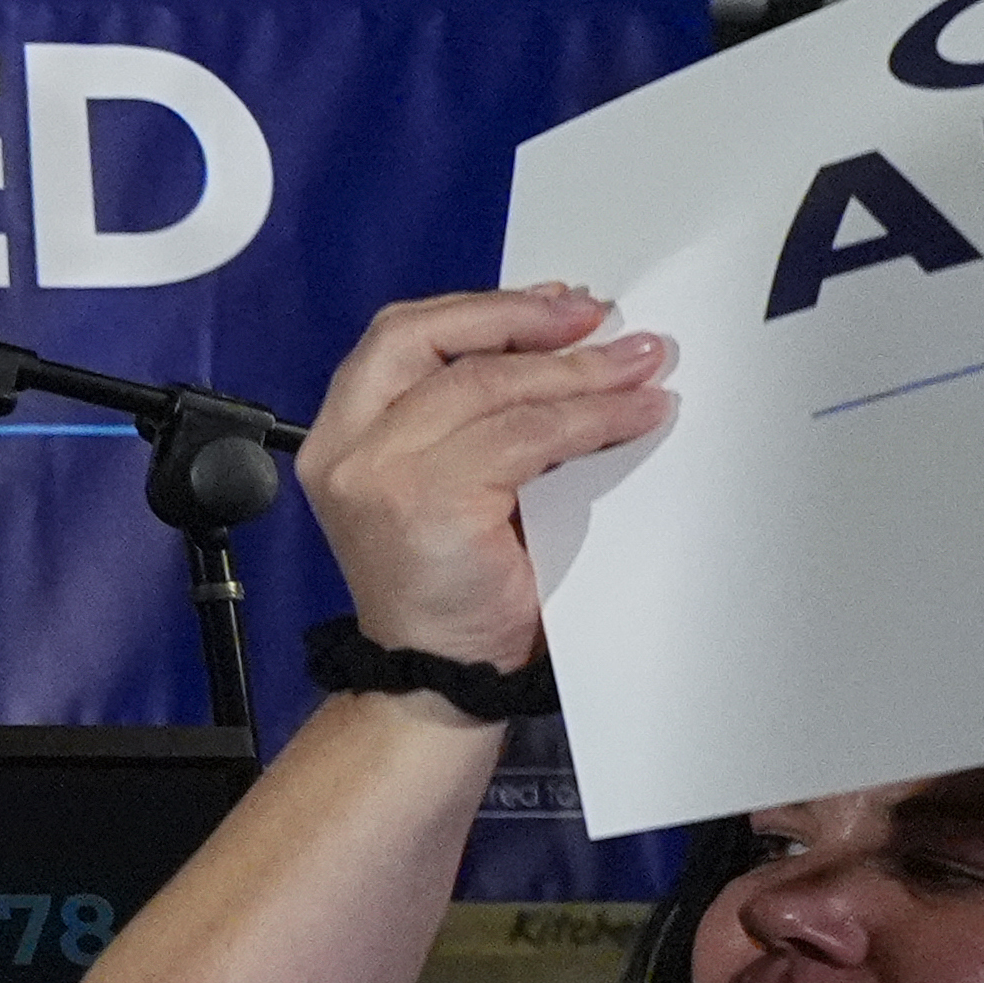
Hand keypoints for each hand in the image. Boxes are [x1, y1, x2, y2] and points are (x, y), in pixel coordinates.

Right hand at [291, 285, 671, 668]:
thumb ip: (471, 416)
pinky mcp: (427, 502)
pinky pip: (527, 437)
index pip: (404, 336)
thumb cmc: (451, 583)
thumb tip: (562, 342)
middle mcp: (345, 447)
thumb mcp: (446, 478)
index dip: (485, 308)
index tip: (563, 305)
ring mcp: (379, 474)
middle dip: (529, 325)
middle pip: (439, 346)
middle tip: (608, 324)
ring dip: (581, 373)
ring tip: (643, 369)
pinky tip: (634, 415)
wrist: (437, 677)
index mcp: (340, 432)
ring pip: (493, 387)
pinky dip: (591, 420)